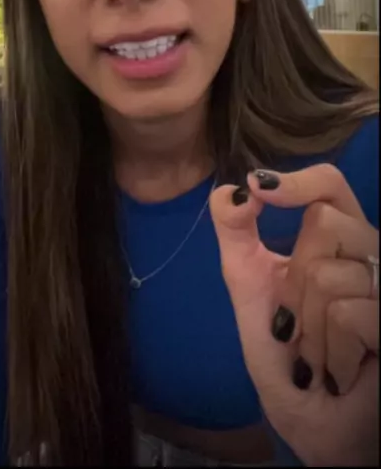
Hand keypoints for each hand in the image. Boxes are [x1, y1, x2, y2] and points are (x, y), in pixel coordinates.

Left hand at [209, 164, 378, 466]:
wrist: (308, 418)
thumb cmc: (282, 350)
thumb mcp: (247, 283)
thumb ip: (234, 232)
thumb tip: (229, 189)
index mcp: (337, 237)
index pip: (329, 185)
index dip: (300, 179)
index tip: (259, 187)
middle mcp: (369, 254)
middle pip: (325, 223)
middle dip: (293, 281)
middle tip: (298, 321)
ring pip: (330, 274)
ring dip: (307, 327)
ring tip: (318, 352)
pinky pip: (347, 314)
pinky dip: (328, 352)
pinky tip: (338, 371)